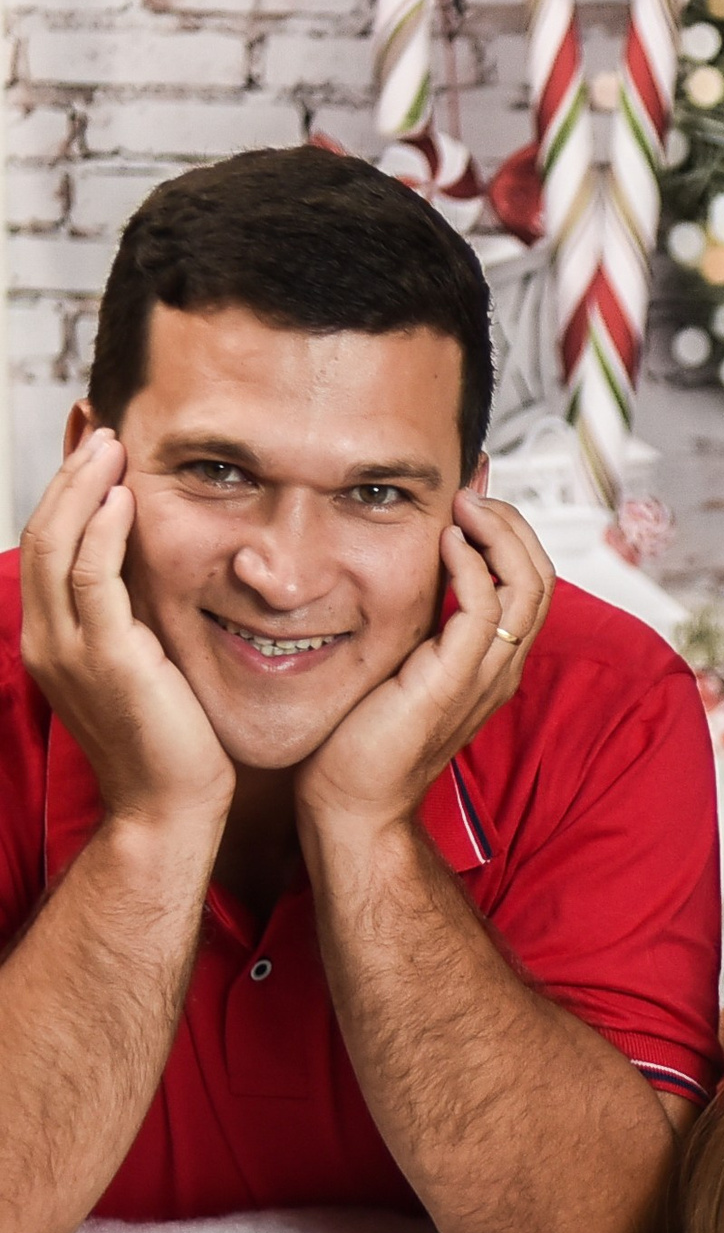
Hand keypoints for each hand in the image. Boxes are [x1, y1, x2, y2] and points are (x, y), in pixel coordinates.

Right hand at [17, 429, 230, 827]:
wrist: (171, 805)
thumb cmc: (174, 738)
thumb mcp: (149, 661)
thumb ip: (140, 615)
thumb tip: (159, 567)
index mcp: (54, 637)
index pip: (49, 546)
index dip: (67, 492)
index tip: (95, 447)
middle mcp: (48, 638)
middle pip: (41, 533)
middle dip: (69, 475)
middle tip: (102, 427)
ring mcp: (69, 648)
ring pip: (57, 544)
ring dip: (83, 487)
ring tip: (111, 443)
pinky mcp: (106, 657)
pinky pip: (92, 578)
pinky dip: (102, 530)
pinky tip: (124, 497)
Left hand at [295, 489, 553, 842]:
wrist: (350, 807)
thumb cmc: (361, 743)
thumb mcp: (398, 668)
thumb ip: (417, 625)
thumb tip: (405, 577)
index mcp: (493, 663)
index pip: (531, 583)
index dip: (512, 535)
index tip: (474, 500)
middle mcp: (500, 666)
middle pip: (541, 577)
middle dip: (513, 525)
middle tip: (473, 494)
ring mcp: (484, 675)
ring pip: (527, 586)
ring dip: (500, 535)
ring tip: (465, 506)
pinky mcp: (453, 681)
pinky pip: (483, 609)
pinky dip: (471, 566)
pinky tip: (445, 542)